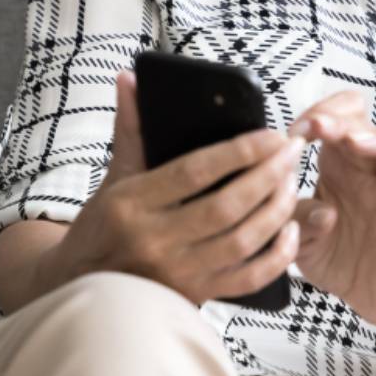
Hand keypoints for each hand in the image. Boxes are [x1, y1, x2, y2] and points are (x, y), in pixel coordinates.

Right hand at [46, 69, 305, 304]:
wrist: (82, 291)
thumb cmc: (102, 228)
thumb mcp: (113, 179)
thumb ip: (131, 129)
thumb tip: (130, 78)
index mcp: (132, 204)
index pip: (195, 171)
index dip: (239, 152)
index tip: (272, 134)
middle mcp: (154, 241)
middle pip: (226, 206)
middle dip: (268, 175)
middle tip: (293, 151)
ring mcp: (176, 274)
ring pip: (242, 241)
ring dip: (277, 209)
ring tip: (293, 181)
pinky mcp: (195, 297)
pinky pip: (248, 279)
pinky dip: (277, 256)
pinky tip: (292, 229)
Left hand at [288, 92, 375, 327]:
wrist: (365, 292)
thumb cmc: (334, 254)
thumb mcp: (298, 239)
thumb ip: (297, 219)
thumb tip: (321, 210)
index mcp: (339, 164)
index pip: (339, 117)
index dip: (319, 115)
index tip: (295, 133)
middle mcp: (370, 171)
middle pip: (368, 126)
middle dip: (342, 120)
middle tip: (319, 126)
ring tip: (356, 144)